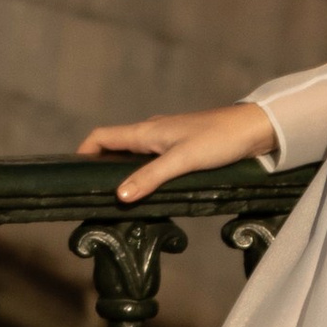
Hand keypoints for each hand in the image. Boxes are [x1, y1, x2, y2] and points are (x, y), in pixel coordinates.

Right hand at [77, 102, 278, 202]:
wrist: (253, 129)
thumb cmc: (219, 140)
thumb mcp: (182, 161)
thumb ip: (150, 177)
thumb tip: (119, 195)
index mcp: (146, 131)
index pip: (102, 136)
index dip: (83, 151)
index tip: (72, 173)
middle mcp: (151, 133)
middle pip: (114, 146)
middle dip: (99, 165)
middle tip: (92, 192)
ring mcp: (166, 140)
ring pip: (133, 154)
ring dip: (121, 171)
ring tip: (117, 196)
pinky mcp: (181, 148)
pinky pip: (151, 160)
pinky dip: (141, 174)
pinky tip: (148, 190)